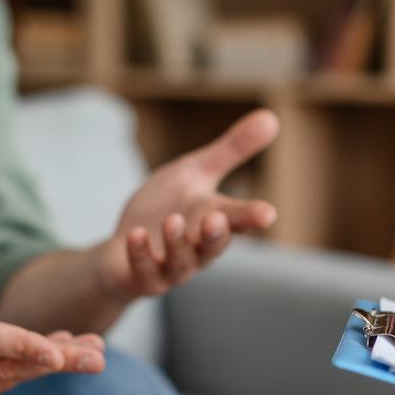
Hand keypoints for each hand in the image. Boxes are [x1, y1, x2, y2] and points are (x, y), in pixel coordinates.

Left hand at [98, 109, 279, 297]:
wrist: (123, 248)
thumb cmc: (166, 207)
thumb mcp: (197, 171)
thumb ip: (232, 150)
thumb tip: (272, 117)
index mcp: (214, 220)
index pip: (239, 219)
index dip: (252, 217)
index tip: (267, 213)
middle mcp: (198, 248)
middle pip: (214, 246)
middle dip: (217, 234)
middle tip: (218, 218)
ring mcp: (171, 267)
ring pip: (181, 261)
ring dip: (177, 242)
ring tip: (173, 221)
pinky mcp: (143, 277)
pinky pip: (144, 270)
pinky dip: (140, 253)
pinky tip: (136, 234)